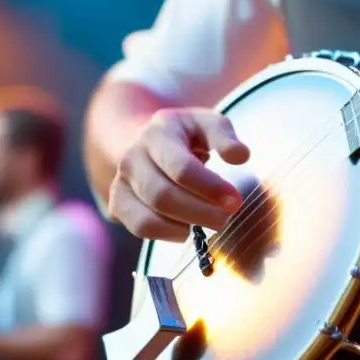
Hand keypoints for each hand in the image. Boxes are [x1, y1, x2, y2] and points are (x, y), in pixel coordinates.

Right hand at [108, 108, 249, 240]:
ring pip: (148, 216)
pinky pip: (138, 228)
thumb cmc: (189, 136)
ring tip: (212, 222)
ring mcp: (121, 181)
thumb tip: (240, 156)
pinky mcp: (118, 203)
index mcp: (158, 132)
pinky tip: (188, 229)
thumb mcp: (209, 125)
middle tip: (227, 216)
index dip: (209, 188)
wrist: (153, 142)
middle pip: (163, 195)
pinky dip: (167, 234)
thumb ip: (225, 136)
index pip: (181, 167)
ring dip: (185, 226)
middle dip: (200, 211)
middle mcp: (133, 156)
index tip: (235, 200)